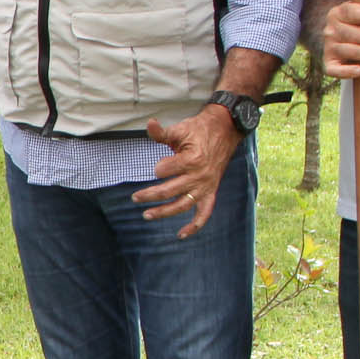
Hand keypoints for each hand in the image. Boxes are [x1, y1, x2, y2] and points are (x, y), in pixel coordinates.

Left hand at [135, 103, 237, 236]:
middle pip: (169, 191)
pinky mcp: (211, 192)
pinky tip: (181, 235)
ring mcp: (205, 186)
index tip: (157, 166)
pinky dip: (194, 226)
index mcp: (192, 159)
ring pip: (182, 205)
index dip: (159, 168)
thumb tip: (150, 123)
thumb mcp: (180, 129)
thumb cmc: (199, 130)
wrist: (225, 131)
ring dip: (164, 212)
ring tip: (146, 215)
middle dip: (150, 195)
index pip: (165, 170)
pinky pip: (204, 214)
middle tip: (135, 198)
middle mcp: (199, 176)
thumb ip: (162, 132)